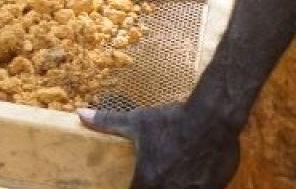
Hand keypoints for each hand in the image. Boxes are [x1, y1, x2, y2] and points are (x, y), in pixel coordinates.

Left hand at [79, 103, 239, 188]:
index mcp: (149, 180)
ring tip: (176, 175)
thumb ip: (107, 123)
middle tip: (157, 177)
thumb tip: (80, 114)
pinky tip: (195, 175)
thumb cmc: (172, 120)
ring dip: (177, 186)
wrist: (213, 116)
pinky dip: (196, 186)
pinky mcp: (215, 188)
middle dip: (156, 186)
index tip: (136, 183)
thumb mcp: (138, 121)